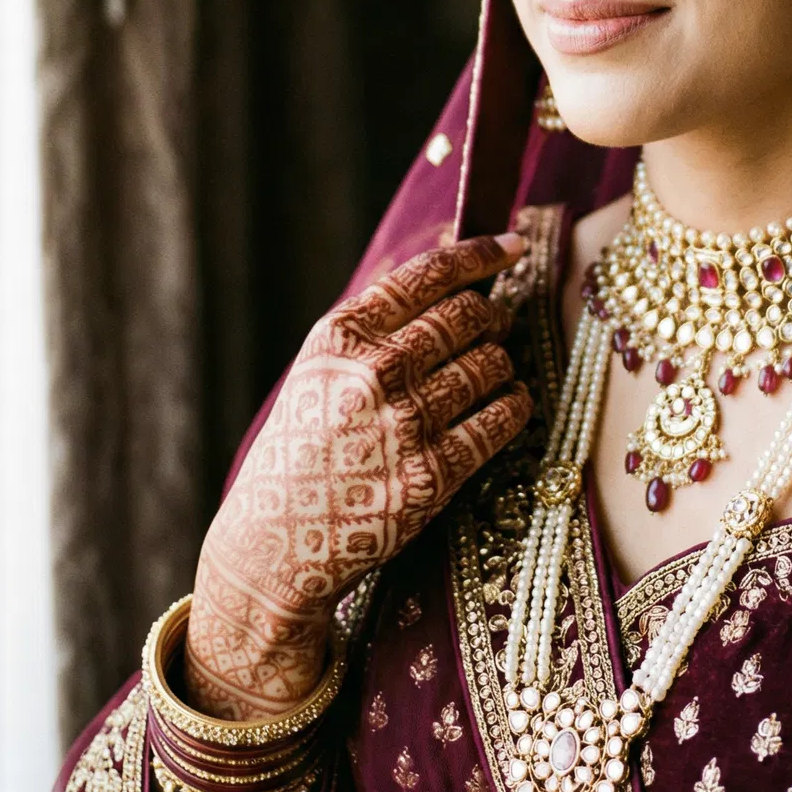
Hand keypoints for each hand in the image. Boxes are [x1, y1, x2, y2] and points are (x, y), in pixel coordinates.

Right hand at [185, 234, 530, 716]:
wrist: (275, 546)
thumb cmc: (302, 449)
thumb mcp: (318, 371)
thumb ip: (374, 324)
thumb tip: (448, 269)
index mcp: (339, 338)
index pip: (427, 276)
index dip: (480, 253)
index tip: (514, 245)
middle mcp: (372, 374)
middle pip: (467, 316)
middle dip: (493, 314)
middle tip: (498, 322)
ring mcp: (403, 424)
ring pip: (489, 364)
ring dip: (502, 362)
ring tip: (495, 368)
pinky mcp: (431, 476)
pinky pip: (500, 420)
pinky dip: (515, 405)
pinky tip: (512, 403)